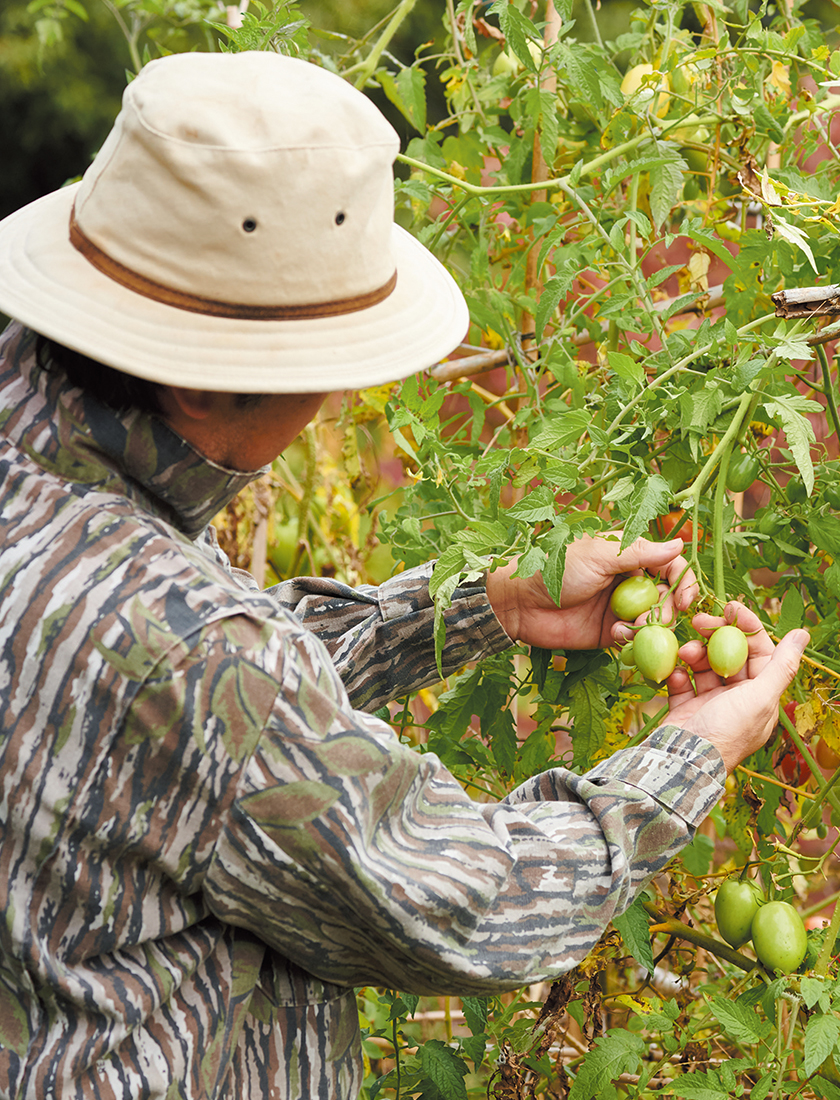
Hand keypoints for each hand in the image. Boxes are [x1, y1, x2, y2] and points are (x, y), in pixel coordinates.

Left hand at [485, 534, 697, 650]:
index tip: (685, 599)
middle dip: (668, 608)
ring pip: (654, 620)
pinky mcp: (607, 632)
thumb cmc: (554, 567)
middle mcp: (628, 581)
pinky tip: (615, 636)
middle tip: (657, 618)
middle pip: (667, 596)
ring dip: (651, 626)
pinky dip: (631, 639)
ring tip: (629, 626)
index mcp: (627, 555)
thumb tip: (680, 544)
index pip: (669, 565)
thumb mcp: (598, 555)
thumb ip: (639, 553)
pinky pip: (633, 639)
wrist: (519, 602)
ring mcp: (619, 607)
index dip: (683, 581)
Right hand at [666, 602, 808, 773]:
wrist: (682, 760)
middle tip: (698, 620)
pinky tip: (675, 672)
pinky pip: (682, 681)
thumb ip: (782, 665)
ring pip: (704, 665)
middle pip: (729, 655)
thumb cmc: (727, 731)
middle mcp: (737, 699)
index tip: (730, 608)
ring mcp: (709, 702)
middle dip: (715, 635)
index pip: (759, 652)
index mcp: (761, 697)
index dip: (747, 628)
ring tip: (684, 651)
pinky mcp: (685, 706)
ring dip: (693, 653)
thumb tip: (803, 634)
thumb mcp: (761, 697)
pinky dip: (677, 672)